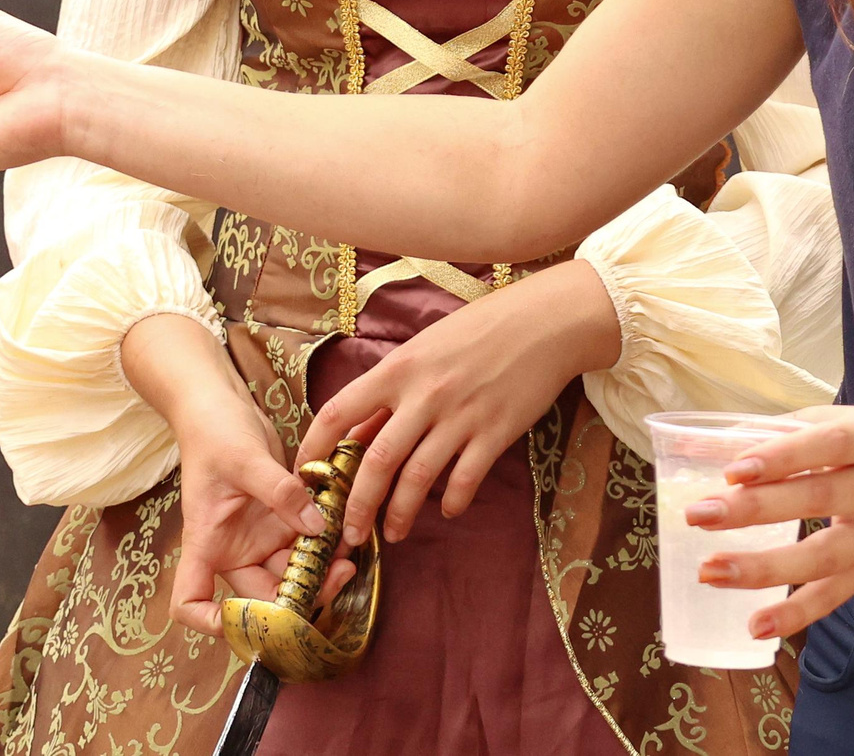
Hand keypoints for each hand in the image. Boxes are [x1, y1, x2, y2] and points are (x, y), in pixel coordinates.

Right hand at [169, 394, 351, 636]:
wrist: (221, 407)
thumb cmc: (215, 434)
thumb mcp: (245, 459)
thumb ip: (279, 493)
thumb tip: (316, 526)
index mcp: (207, 544)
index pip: (191, 601)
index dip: (213, 622)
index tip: (250, 621)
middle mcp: (232, 550)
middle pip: (260, 597)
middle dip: (297, 597)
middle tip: (337, 576)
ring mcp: (259, 537)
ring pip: (291, 573)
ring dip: (319, 571)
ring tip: (349, 555)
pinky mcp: (282, 520)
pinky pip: (307, 544)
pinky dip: (326, 545)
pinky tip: (348, 533)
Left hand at [299, 259, 622, 546]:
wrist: (546, 320)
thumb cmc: (483, 327)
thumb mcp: (427, 346)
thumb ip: (393, 388)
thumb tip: (361, 429)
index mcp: (399, 369)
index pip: (338, 412)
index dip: (314, 448)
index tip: (306, 475)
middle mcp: (424, 395)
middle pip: (375, 462)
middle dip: (356, 505)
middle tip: (348, 533)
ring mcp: (460, 416)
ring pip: (417, 479)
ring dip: (399, 514)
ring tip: (393, 534)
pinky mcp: (495, 432)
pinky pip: (465, 479)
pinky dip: (452, 501)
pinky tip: (447, 510)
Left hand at [685, 407, 853, 640]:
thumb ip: (800, 430)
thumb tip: (724, 438)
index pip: (829, 445)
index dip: (783, 456)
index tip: (734, 468)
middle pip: (816, 499)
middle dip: (753, 509)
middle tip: (700, 514)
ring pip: (819, 557)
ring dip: (761, 567)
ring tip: (710, 569)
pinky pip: (832, 597)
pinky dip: (795, 615)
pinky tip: (755, 625)